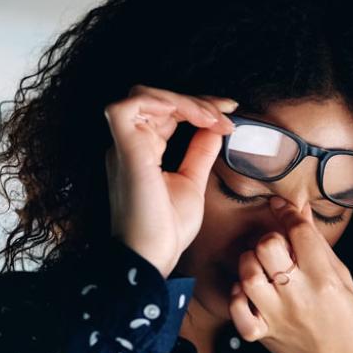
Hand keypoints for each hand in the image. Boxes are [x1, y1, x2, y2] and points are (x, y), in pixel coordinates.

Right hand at [104, 84, 236, 277]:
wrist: (152, 258)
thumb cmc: (165, 231)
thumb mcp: (192, 183)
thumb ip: (199, 154)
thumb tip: (213, 129)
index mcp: (140, 151)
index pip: (164, 112)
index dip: (196, 106)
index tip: (229, 114)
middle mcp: (128, 144)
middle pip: (155, 98)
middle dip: (195, 99)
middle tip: (226, 113)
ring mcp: (124, 146)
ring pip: (144, 94)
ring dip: (185, 100)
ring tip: (214, 118)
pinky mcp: (125, 150)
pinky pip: (133, 105)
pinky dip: (167, 102)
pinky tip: (196, 117)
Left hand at [229, 197, 352, 352]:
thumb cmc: (344, 319)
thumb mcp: (342, 278)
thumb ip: (318, 245)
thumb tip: (300, 211)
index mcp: (324, 279)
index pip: (299, 233)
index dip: (288, 213)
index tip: (281, 207)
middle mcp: (298, 295)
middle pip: (268, 247)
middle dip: (269, 239)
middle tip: (276, 248)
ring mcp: (276, 315)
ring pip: (248, 274)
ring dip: (250, 264)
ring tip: (261, 268)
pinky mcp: (261, 332)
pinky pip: (237, 309)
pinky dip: (237, 297)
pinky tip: (248, 293)